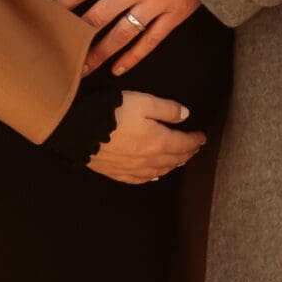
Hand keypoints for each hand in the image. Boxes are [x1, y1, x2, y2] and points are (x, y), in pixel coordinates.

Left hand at [54, 0, 202, 75]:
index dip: (61, 4)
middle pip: (96, 18)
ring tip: (82, 70)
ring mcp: (155, 3)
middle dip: (76, 35)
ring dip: (99, 54)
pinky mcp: (175, 14)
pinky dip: (134, 57)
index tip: (47, 17)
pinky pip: (151, 41)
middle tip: (59, 51)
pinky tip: (118, 69)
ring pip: (121, 35)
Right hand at [86, 91, 205, 184]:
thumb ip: (167, 109)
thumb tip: (185, 115)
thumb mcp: (144, 101)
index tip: (202, 137)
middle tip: (194, 149)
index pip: (183, 143)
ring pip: (159, 171)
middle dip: (186, 154)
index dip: (195, 140)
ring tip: (179, 161)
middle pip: (173, 159)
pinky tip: (154, 176)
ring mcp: (132, 168)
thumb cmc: (113, 112)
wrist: (80, 129)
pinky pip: (140, 179)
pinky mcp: (116, 172)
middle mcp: (148, 159)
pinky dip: (152, 177)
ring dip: (172, 166)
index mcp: (158, 141)